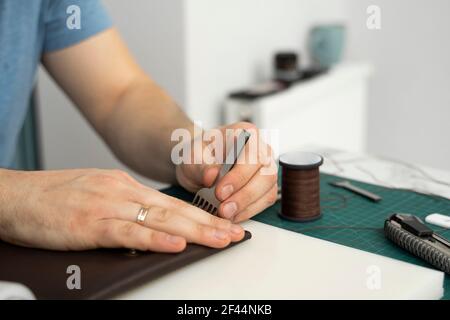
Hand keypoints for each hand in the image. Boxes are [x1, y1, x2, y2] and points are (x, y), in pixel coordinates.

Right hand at [0, 169, 243, 251]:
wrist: (15, 196)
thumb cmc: (53, 198)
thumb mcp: (97, 195)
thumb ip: (124, 209)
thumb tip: (149, 227)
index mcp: (125, 187)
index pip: (173, 203)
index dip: (202, 215)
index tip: (223, 224)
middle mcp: (123, 192)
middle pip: (175, 210)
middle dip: (209, 224)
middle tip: (235, 234)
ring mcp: (108, 206)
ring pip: (161, 219)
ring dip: (195, 231)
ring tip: (221, 240)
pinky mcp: (91, 223)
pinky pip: (129, 232)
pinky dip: (156, 239)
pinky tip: (177, 244)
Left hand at [176, 122, 277, 221]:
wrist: (198, 165)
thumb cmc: (198, 154)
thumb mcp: (192, 156)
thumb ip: (201, 165)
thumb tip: (212, 176)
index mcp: (246, 133)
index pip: (252, 155)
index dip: (239, 176)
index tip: (221, 192)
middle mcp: (262, 150)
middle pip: (266, 175)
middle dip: (244, 195)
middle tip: (223, 209)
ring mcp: (266, 169)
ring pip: (268, 191)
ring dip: (247, 206)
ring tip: (225, 214)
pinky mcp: (265, 187)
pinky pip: (264, 202)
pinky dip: (248, 211)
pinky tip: (232, 216)